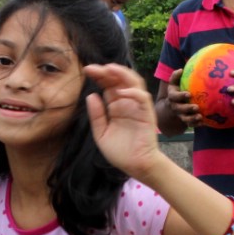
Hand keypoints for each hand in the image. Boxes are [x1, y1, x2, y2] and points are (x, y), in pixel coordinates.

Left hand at [84, 63, 162, 179]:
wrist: (136, 166)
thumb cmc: (120, 152)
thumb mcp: (101, 134)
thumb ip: (96, 116)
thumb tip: (91, 95)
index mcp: (116, 106)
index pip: (108, 85)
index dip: (99, 76)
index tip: (87, 70)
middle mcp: (127, 103)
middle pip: (119, 79)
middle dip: (107, 71)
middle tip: (92, 68)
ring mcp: (138, 107)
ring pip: (134, 82)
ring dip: (122, 74)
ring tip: (108, 69)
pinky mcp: (146, 114)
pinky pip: (142, 98)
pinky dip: (132, 92)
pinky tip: (120, 92)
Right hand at [165, 68, 203, 127]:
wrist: (173, 105)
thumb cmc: (177, 90)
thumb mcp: (174, 83)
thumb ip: (175, 76)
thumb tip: (181, 70)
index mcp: (172, 97)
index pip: (174, 97)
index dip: (180, 96)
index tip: (188, 94)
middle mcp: (175, 107)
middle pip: (180, 109)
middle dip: (187, 108)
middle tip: (196, 107)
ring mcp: (180, 115)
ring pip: (185, 119)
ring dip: (192, 118)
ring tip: (199, 116)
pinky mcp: (186, 120)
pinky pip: (190, 124)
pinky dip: (196, 124)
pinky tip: (203, 122)